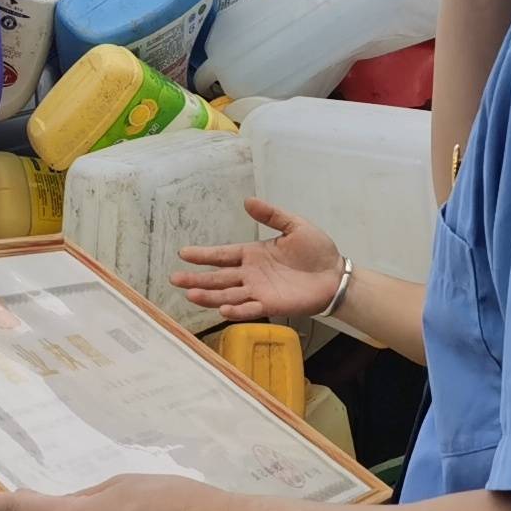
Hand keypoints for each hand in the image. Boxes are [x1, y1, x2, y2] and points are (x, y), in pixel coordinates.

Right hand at [174, 200, 341, 322]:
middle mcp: (250, 274)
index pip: (222, 255)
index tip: (183, 254)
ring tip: (190, 295)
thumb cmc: (316, 251)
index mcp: (253, 254)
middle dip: (196, 278)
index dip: (203, 255)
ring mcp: (258, 291)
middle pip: (218, 277)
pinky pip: (250, 309)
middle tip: (175, 279)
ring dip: (209, 296)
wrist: (335, 275)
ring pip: (228, 294)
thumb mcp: (295, 226)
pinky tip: (222, 308)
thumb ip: (272, 215)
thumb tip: (248, 201)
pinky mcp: (271, 305)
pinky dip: (236, 310)